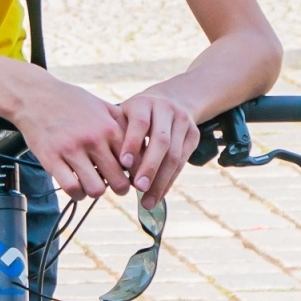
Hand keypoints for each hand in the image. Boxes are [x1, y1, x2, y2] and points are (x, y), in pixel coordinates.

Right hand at [12, 77, 130, 200]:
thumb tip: (144, 144)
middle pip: (119, 182)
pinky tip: (76, 184)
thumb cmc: (71, 101)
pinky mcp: (51, 159)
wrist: (35, 94)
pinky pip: (72, 189)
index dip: (135, 175)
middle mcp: (93, 139)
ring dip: (96, 191)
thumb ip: (122, 124)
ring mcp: (71, 150)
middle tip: (112, 183)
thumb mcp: (101, 105)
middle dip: (119, 188)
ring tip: (93, 183)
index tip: (130, 177)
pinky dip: (77, 193)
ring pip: (96, 190)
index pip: (135, 164)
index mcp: (109, 127)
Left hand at [117, 90, 201, 209]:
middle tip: (138, 188)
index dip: (132, 143)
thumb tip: (107, 169)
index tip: (123, 164)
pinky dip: (170, 181)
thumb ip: (118, 135)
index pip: (140, 122)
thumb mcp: (125, 115)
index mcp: (144, 102)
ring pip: (175, 154)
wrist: (170, 99)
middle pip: (161, 141)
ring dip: (161, 181)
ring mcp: (183, 121)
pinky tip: (158, 195)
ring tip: (147, 201)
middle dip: (150, 167)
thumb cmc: (136, 115)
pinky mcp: (194, 134)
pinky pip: (183, 162)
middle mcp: (166, 109)